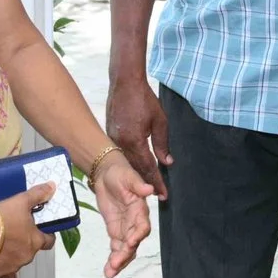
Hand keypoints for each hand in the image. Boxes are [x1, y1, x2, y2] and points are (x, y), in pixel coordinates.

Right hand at [0, 183, 55, 277]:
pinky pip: (0, 269)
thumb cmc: (3, 216)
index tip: (39, 231)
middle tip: (12, 234)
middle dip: (24, 244)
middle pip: (30, 251)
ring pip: (15, 261)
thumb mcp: (22, 201)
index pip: (48, 242)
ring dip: (11, 254)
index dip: (45, 236)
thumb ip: (38, 195)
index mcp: (36, 241)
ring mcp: (12, 267)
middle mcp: (27, 257)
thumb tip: (53, 186)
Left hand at [90, 151, 156, 277]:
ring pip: (126, 249)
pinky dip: (113, 258)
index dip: (138, 235)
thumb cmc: (119, 173)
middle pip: (133, 242)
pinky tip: (108, 270)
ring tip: (110, 273)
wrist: (107, 174)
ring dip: (119, 261)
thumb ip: (138, 185)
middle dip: (125, 254)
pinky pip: (117, 247)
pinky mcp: (116, 231)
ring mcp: (126, 228)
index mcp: (140, 209)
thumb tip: (149, 189)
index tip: (131, 243)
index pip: (142, 225)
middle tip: (115, 264)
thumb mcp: (127, 176)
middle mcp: (135, 221)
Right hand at [104, 77, 171, 195]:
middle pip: (135, 169)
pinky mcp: (110, 133)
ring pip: (127, 162)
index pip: (147, 167)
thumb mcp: (160, 121)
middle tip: (157, 195)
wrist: (124, 82)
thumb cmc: (144, 99)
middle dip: (146, 183)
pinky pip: (121, 153)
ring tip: (147, 186)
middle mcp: (121, 143)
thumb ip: (162, 143)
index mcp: (134, 140)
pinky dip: (130, 163)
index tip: (164, 194)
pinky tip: (135, 168)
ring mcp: (113, 138)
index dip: (156, 181)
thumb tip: (167, 162)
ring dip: (138, 175)